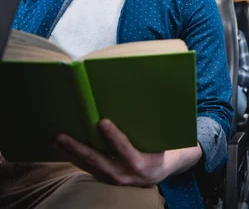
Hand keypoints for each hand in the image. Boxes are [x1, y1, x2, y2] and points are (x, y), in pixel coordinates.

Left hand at [55, 119, 201, 186]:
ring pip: (88, 166)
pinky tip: (65, 148)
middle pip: (97, 161)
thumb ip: (147, 130)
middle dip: (77, 148)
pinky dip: (76, 158)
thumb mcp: (158, 142)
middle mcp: (125, 175)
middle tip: (61, 136)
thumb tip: (135, 104)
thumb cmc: (158, 149)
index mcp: (141, 163)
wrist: (158, 172)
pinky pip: (88, 168)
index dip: (113, 136)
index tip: (102, 122)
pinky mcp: (105, 180)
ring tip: (56, 140)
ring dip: (71, 153)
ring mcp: (113, 180)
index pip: (125, 149)